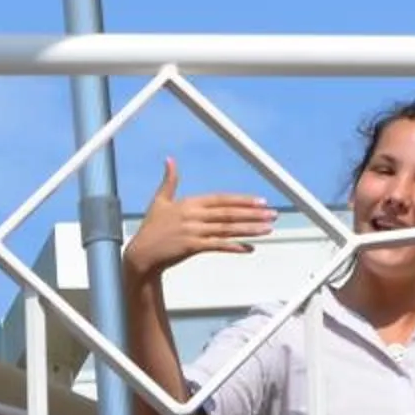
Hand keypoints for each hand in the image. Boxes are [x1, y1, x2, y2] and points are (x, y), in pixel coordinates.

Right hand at [120, 158, 274, 282]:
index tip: (261, 201)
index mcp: (189, 203)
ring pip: (227, 229)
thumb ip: (169, 181)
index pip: (222, 199)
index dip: (242, 200)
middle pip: (228, 213)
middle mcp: (193, 215)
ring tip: (268, 229)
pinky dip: (235, 247)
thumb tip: (170, 160)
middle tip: (273, 214)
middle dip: (253, 214)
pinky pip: (218, 246)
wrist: (141, 255)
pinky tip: (250, 248)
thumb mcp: (159, 201)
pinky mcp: (191, 247)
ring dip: (249, 229)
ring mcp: (193, 232)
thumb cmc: (152, 229)